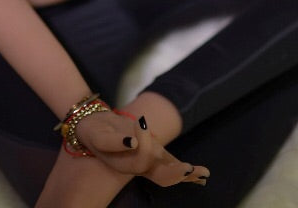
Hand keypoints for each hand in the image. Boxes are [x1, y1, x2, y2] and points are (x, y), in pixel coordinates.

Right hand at [75, 111, 208, 185]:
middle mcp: (139, 166)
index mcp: (126, 164)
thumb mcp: (98, 135)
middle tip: (189, 168)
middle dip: (176, 172)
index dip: (145, 144)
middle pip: (161, 175)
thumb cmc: (94, 131)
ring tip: (203, 174)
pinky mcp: (153, 152)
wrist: (93, 127)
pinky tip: (200, 174)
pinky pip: (170, 164)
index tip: (139, 122)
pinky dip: (184, 171)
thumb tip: (132, 142)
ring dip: (186, 174)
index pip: (142, 159)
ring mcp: (148, 160)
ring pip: (169, 172)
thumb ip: (113, 141)